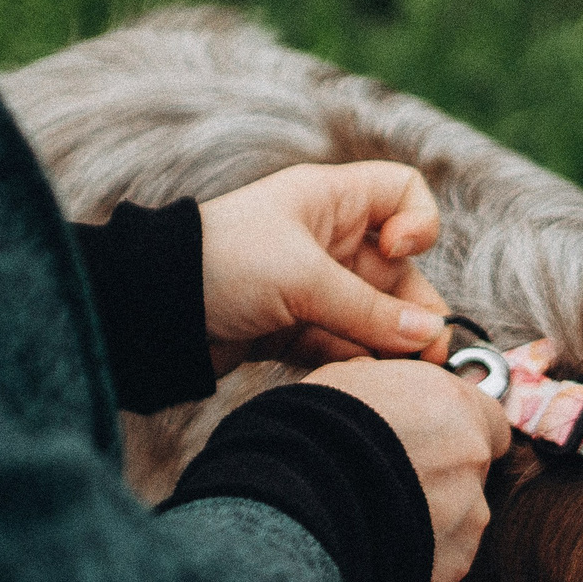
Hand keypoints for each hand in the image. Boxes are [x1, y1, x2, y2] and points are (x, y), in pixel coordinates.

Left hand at [198, 163, 456, 374]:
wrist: (150, 311)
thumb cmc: (224, 264)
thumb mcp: (303, 279)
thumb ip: (371, 311)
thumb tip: (432, 338)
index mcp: (331, 202)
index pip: (403, 194)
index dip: (418, 223)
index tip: (399, 253)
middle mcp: (330, 241)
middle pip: (401, 274)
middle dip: (417, 314)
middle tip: (428, 358)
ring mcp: (314, 288)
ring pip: (376, 318)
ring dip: (390, 348)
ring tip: (397, 381)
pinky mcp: (295, 330)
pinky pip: (345, 349)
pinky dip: (357, 367)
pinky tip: (361, 387)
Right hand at [304, 359, 510, 581]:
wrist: (294, 504)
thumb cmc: (314, 432)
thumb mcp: (352, 380)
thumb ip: (394, 389)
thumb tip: (390, 390)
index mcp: (457, 409)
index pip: (490, 419)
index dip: (460, 429)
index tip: (433, 438)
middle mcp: (472, 465)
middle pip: (470, 473)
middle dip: (440, 478)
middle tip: (390, 482)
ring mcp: (465, 523)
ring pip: (457, 522)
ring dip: (426, 520)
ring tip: (374, 520)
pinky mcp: (447, 571)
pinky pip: (437, 564)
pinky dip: (414, 559)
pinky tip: (374, 551)